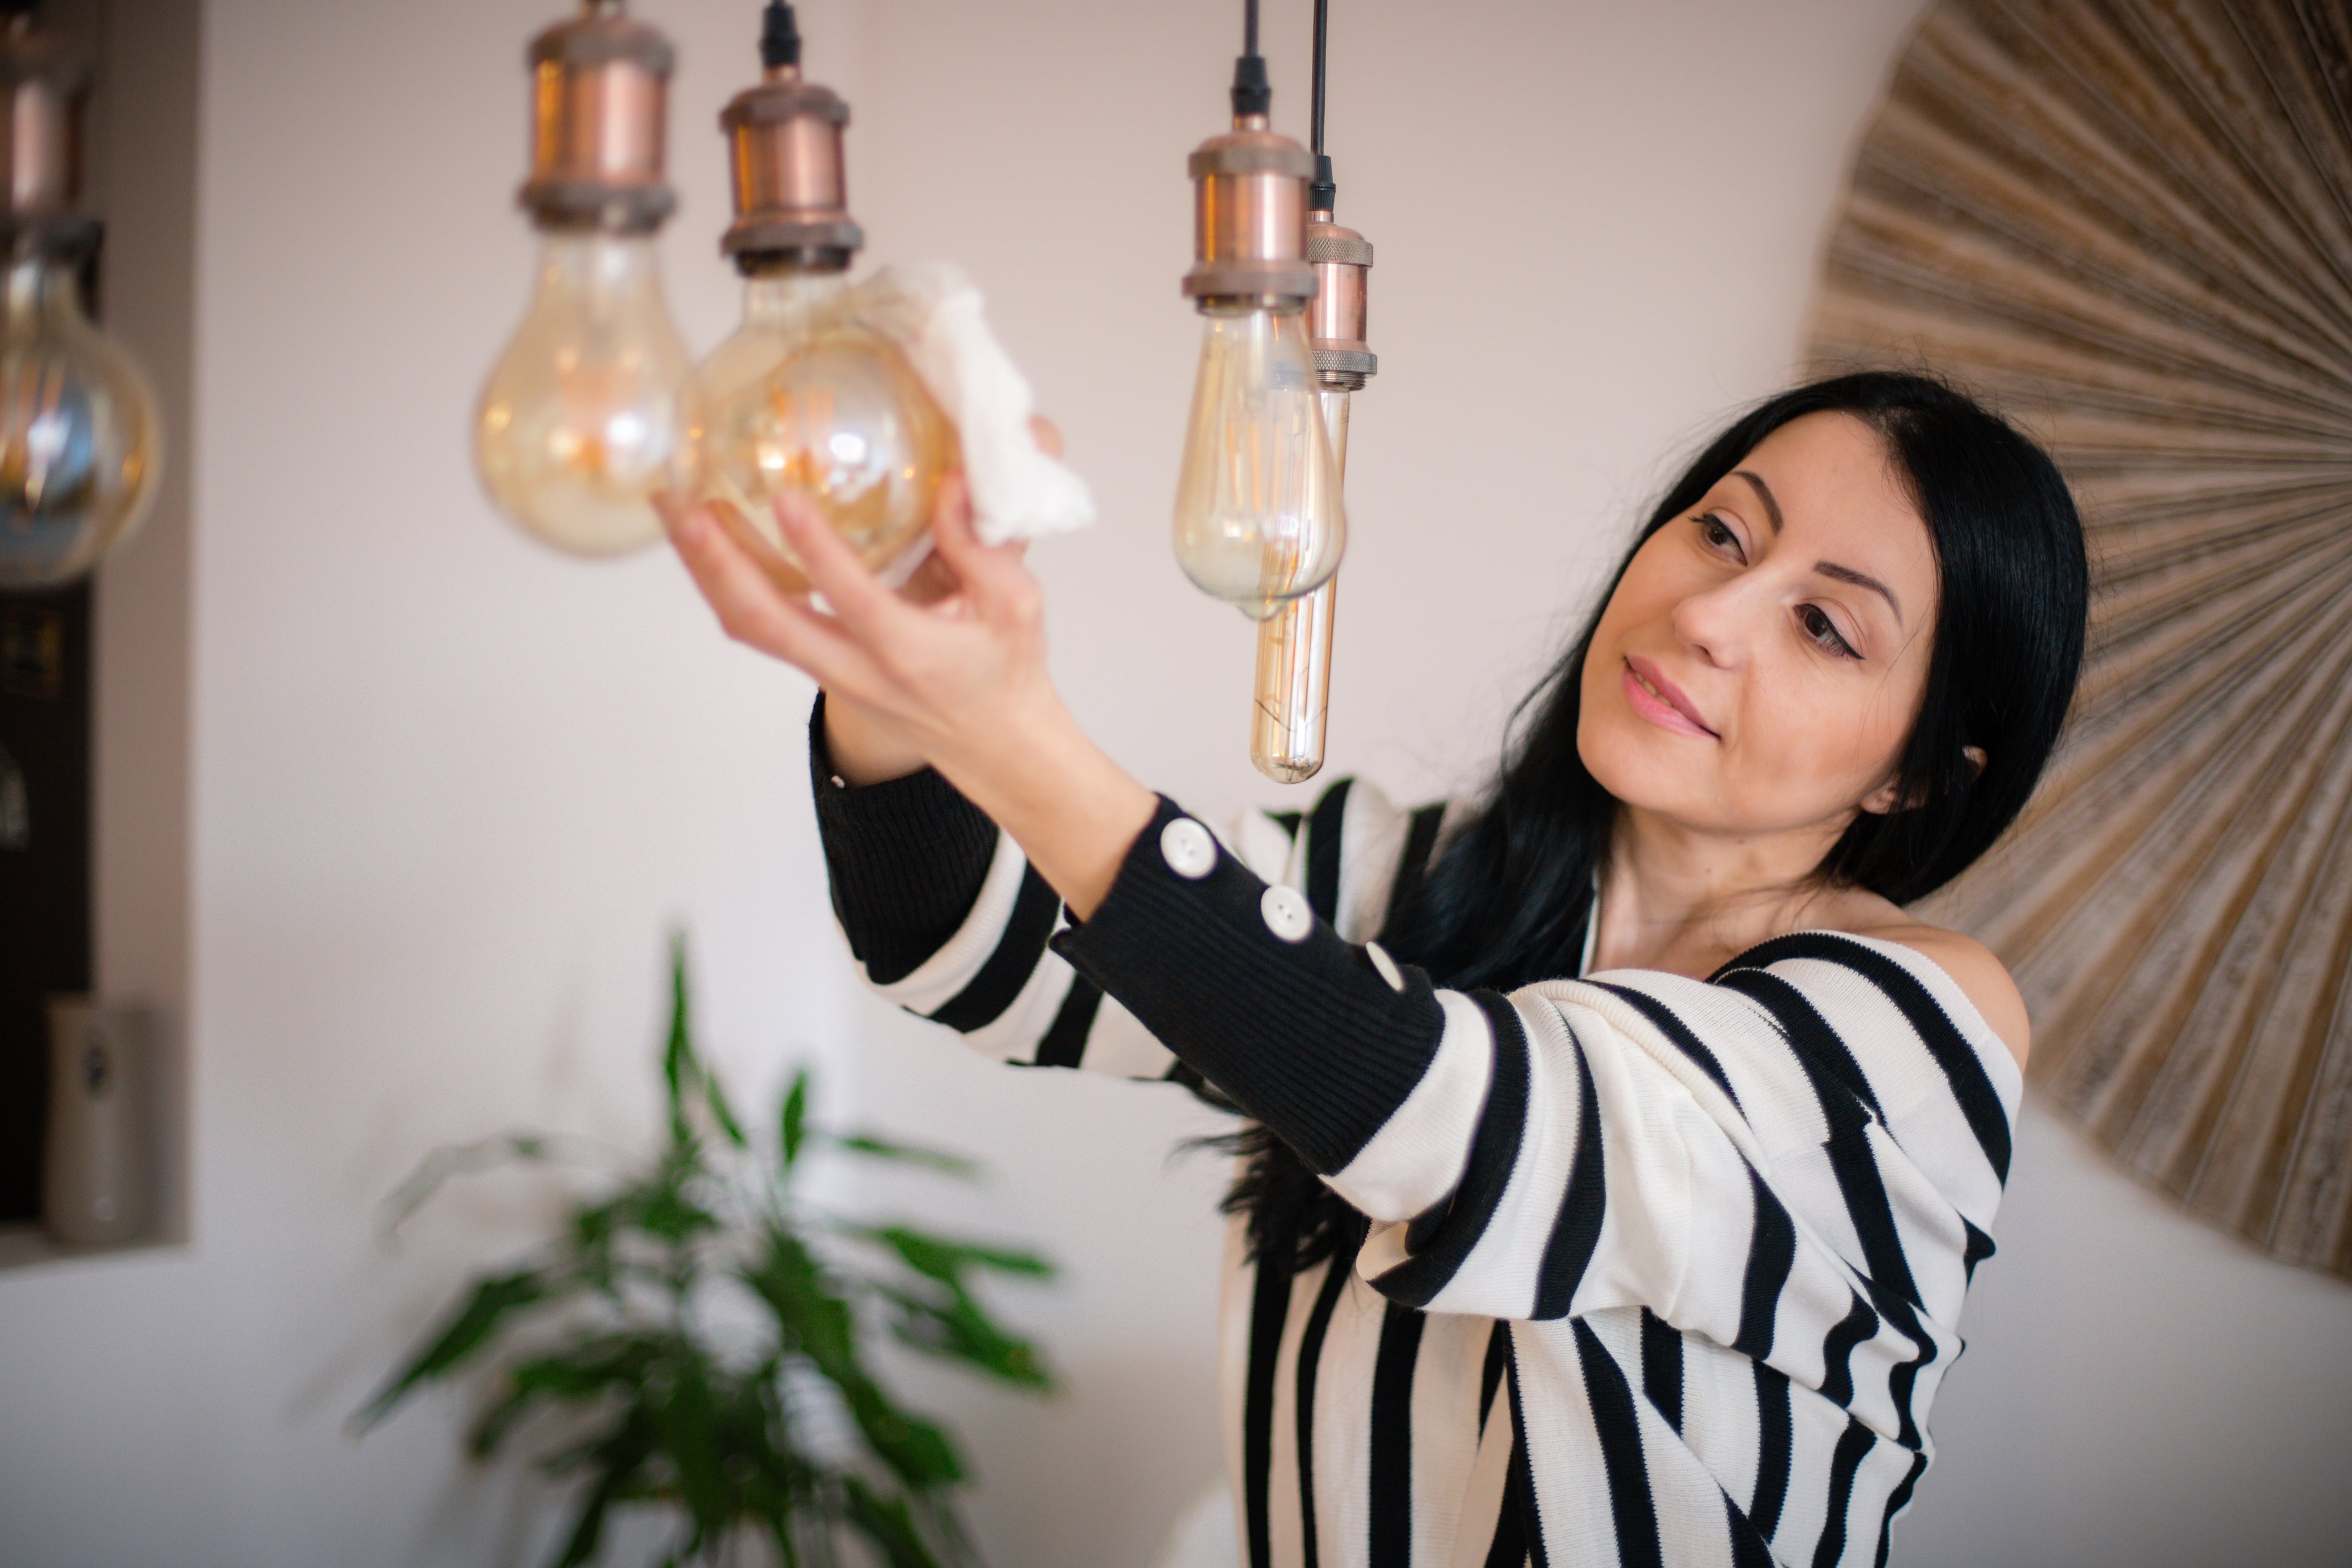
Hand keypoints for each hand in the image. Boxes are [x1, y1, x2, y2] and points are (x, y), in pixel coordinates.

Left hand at [658, 424, 1155, 916]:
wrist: (993, 743)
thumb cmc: (1006, 671)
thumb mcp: (1018, 606)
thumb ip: (983, 546)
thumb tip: (950, 479)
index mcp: (911, 650)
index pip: (855, 600)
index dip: (819, 551)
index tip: (787, 499)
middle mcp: (858, 667)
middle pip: (768, 624)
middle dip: (719, 565)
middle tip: (684, 507)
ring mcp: (829, 671)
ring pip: (750, 627)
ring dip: (707, 572)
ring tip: (673, 511)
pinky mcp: (817, 666)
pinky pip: (757, 630)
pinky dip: (723, 586)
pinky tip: (703, 543)